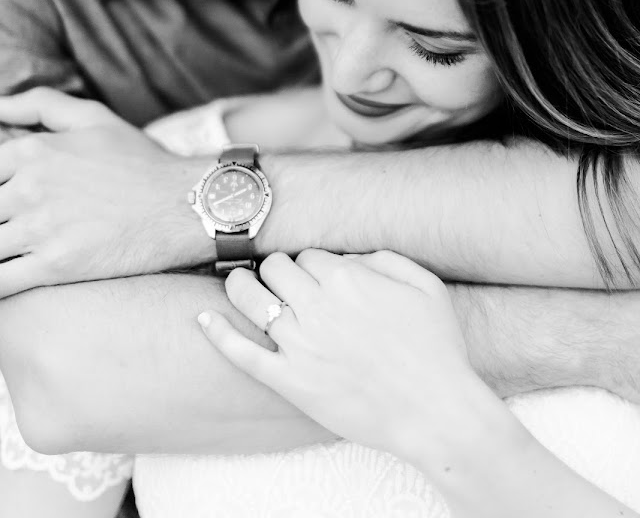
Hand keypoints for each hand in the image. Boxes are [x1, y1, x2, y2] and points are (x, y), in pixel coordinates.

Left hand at [0, 88, 211, 295]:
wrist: (185, 204)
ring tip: (10, 248)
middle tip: (10, 224)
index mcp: (32, 151)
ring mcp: (40, 228)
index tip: (7, 205)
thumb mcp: (93, 117)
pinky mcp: (54, 266)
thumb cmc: (141, 161)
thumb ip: (39, 105)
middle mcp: (29, 187)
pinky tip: (5, 278)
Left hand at [198, 249, 492, 464]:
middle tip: (283, 281)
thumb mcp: (424, 284)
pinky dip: (217, 333)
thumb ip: (384, 258)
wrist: (436, 411)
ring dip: (240, 285)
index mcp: (347, 278)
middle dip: (277, 269)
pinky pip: (243, 354)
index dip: (311, 264)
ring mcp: (300, 345)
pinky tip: (202, 318)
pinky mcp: (291, 381)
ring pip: (251, 298)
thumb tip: (349, 257)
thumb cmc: (436, 347)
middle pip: (275, 268)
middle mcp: (317, 306)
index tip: (318, 277)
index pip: (308, 255)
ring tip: (239, 283)